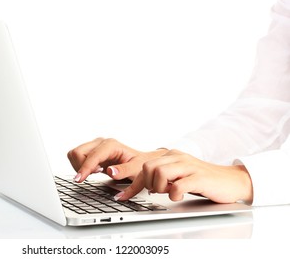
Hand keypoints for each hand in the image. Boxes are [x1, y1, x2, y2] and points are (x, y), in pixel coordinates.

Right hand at [67, 138, 167, 182]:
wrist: (140, 161)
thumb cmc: (139, 165)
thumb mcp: (136, 169)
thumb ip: (124, 171)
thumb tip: (110, 172)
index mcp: (111, 145)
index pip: (91, 156)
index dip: (84, 168)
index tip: (79, 179)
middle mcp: (101, 143)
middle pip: (78, 152)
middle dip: (80, 167)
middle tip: (94, 175)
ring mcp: (95, 146)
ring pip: (74, 154)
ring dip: (79, 166)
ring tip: (95, 172)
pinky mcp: (92, 152)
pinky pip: (77, 157)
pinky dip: (80, 166)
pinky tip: (92, 171)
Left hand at [115, 149, 252, 203]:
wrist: (231, 180)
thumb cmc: (202, 180)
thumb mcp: (179, 175)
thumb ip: (162, 177)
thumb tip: (144, 186)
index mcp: (170, 155)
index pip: (143, 166)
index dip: (131, 183)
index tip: (121, 197)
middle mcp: (177, 157)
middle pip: (147, 167)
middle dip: (147, 183)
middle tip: (157, 191)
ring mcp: (188, 166)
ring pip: (160, 173)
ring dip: (159, 187)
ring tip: (168, 192)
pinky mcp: (199, 177)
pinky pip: (178, 185)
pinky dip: (174, 194)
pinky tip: (178, 196)